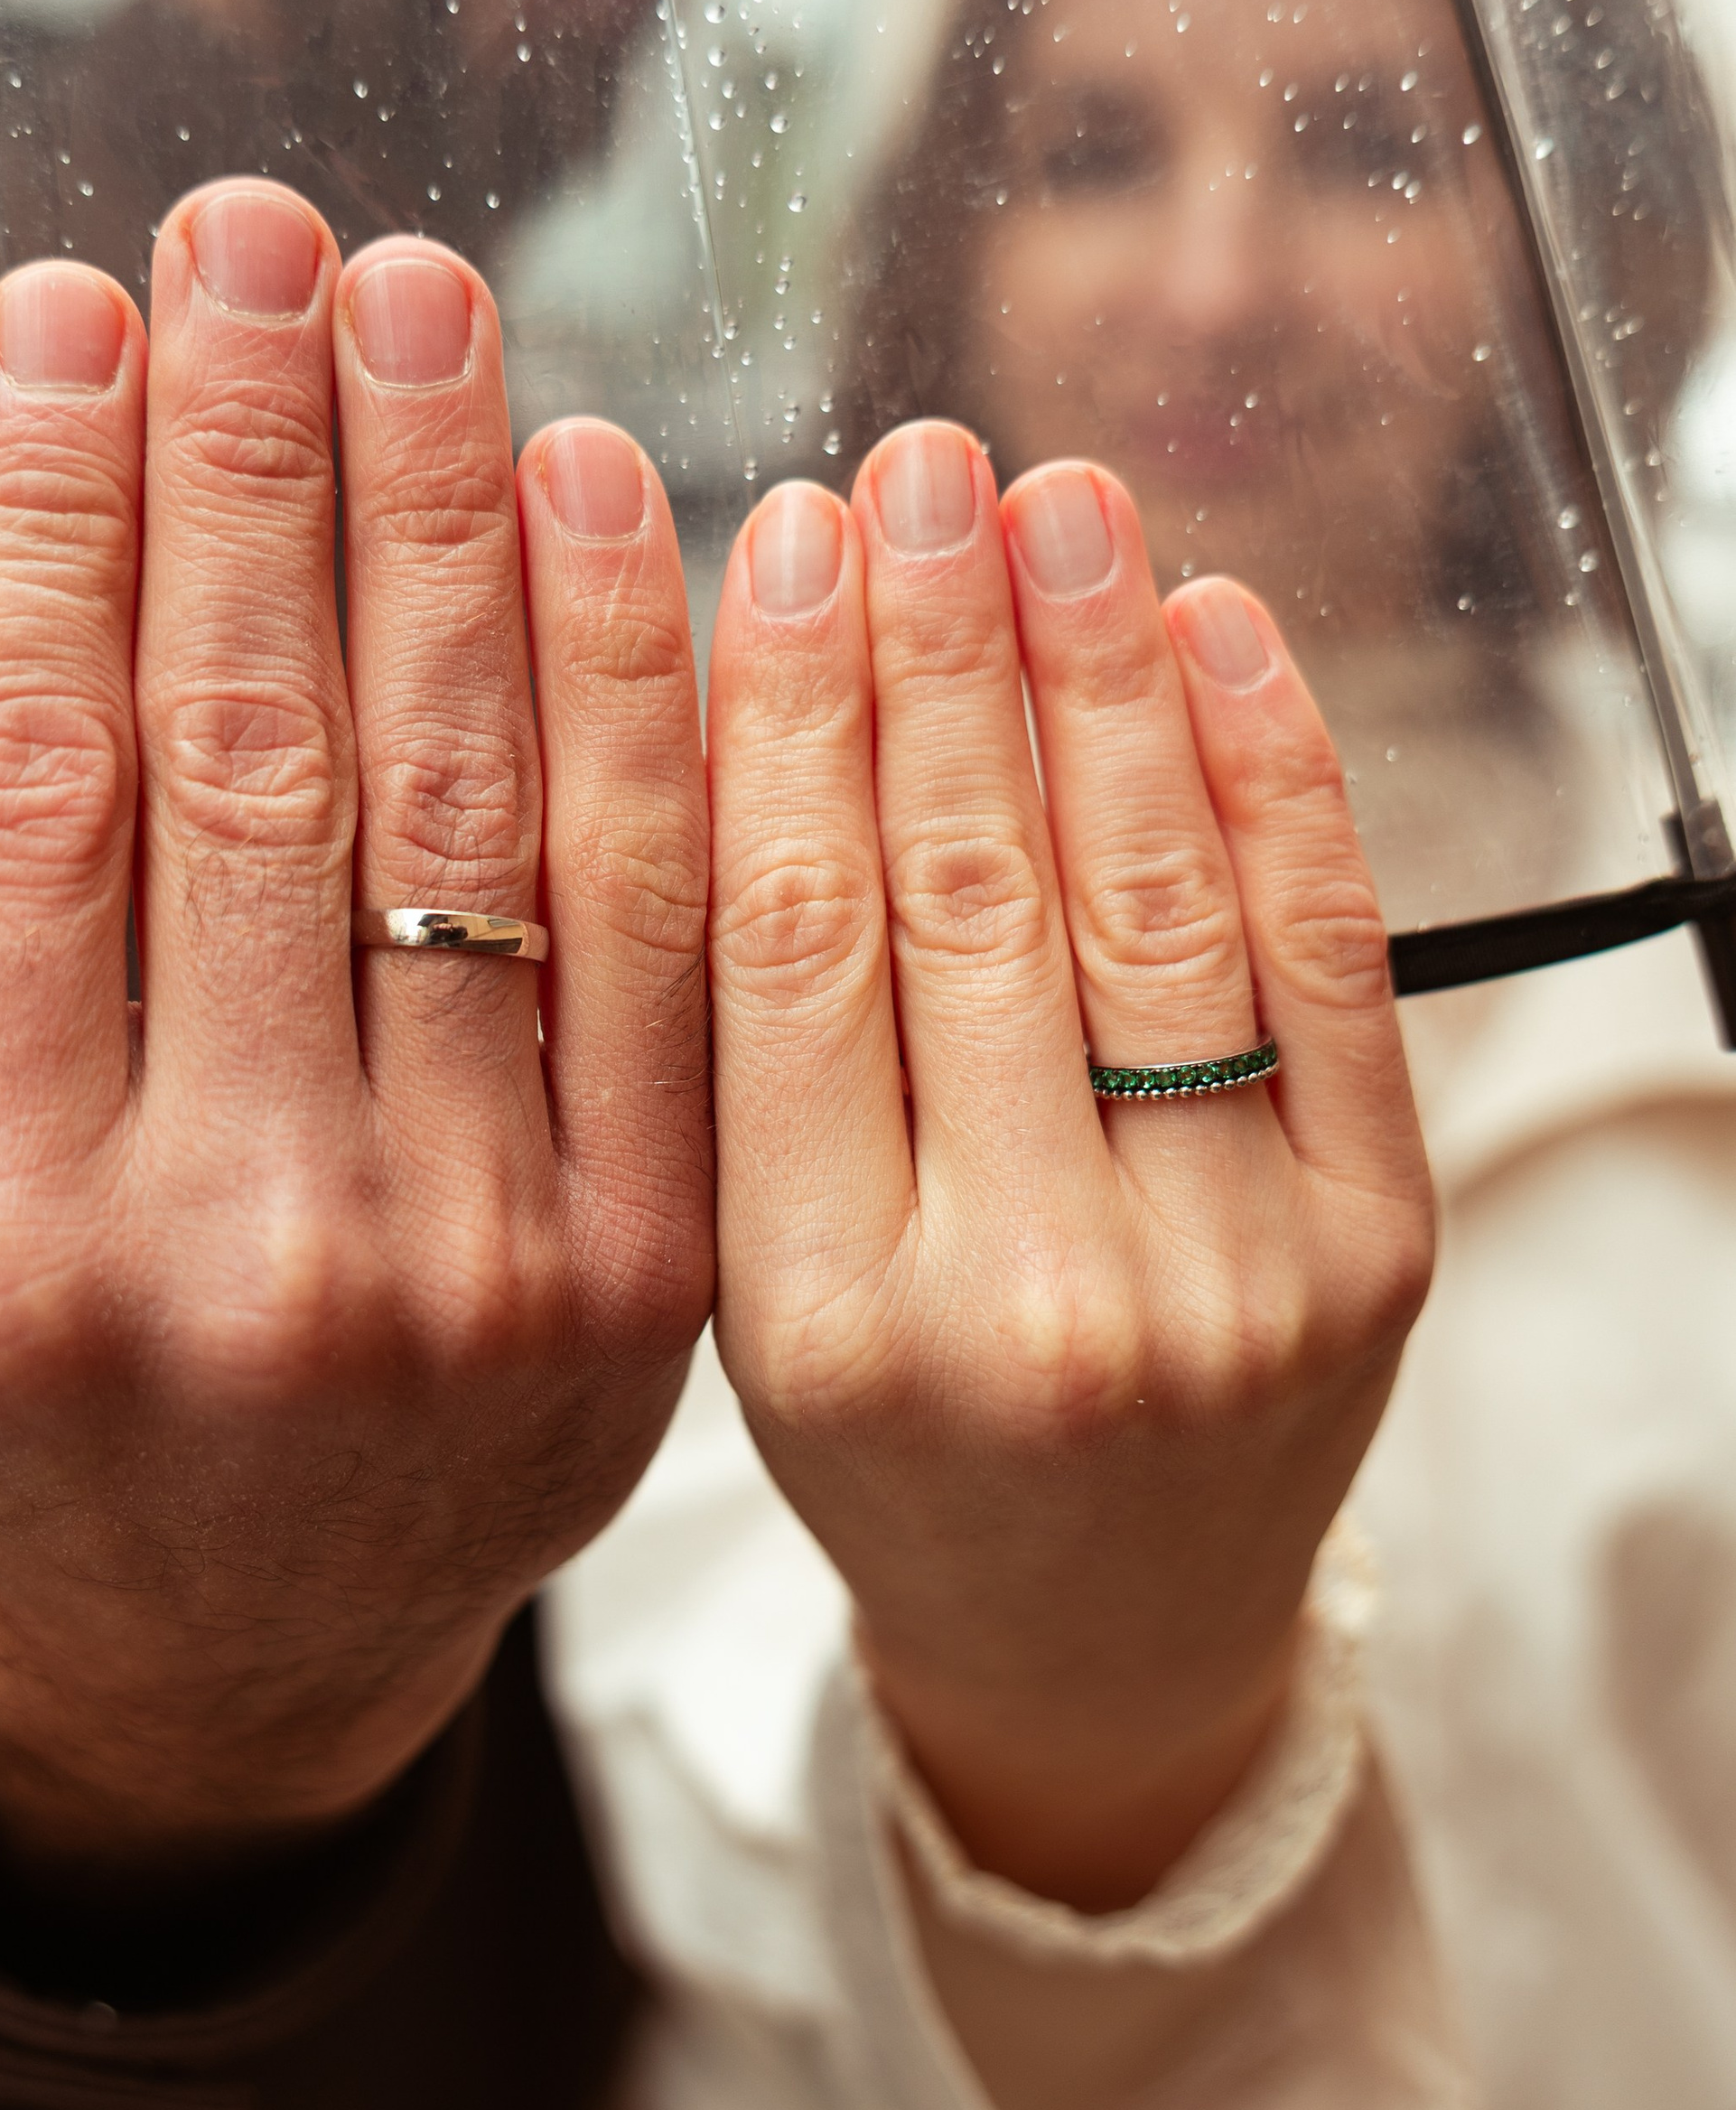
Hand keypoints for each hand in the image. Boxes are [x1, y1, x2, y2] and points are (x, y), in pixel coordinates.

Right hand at [0, 194, 711, 1862]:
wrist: (265, 1645)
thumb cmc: (59, 1381)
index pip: (27, 794)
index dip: (46, 524)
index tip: (69, 317)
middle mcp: (230, 1256)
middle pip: (247, 768)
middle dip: (252, 466)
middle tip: (262, 236)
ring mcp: (463, 1270)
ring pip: (462, 815)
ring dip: (443, 521)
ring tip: (426, 304)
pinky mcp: (647, 1268)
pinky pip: (658, 922)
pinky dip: (637, 691)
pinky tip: (606, 497)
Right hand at [706, 429, 1433, 1911]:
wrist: (1099, 1637)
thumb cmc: (901, 1445)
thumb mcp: (755, 1287)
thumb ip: (739, 1052)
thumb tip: (747, 716)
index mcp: (814, 1320)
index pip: (789, 948)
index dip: (779, 718)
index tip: (771, 544)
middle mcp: (1019, 1306)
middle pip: (965, 900)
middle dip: (936, 651)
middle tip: (914, 472)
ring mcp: (1217, 1279)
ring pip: (1145, 905)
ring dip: (1097, 674)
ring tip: (1052, 508)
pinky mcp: (1369, 1247)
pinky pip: (1322, 965)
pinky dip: (1271, 779)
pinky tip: (1213, 636)